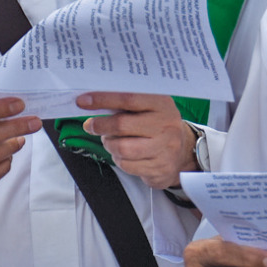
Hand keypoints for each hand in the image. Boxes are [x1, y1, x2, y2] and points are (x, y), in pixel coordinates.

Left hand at [80, 92, 194, 188]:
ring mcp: (165, 148)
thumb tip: (91, 100)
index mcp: (162, 104)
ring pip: (122, 148)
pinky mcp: (160, 168)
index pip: (128, 98)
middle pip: (122, 125)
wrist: (182, 152)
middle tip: (90, 125)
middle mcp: (166, 125)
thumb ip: (125, 102)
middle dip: (100, 125)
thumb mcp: (148, 107)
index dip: (103, 99)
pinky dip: (119, 160)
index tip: (83, 101)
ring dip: (109, 144)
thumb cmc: (156, 125)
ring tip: (110, 140)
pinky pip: (127, 165)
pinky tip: (123, 154)